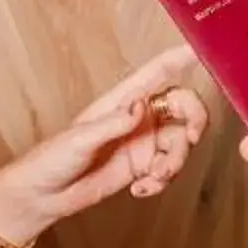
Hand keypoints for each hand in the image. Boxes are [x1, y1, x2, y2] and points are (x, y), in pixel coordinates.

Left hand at [0, 45, 211, 238]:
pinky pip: (169, 170)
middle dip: (194, 121)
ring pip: (181, 143)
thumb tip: (141, 105)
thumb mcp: (80, 139)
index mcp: (122, 100)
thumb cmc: (51, 159)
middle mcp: (138, 118)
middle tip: (190, 139)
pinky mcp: (142, 168)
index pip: (158, 72)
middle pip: (183, 107)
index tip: (205, 50)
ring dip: (175, 162)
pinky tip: (139, 189)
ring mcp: (142, 143)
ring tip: (153, 178)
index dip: (182, 57)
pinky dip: (161, 182)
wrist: (43, 196)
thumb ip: (113, 123)